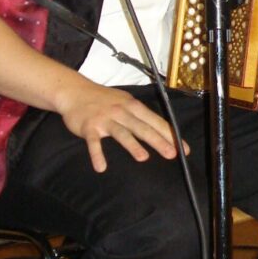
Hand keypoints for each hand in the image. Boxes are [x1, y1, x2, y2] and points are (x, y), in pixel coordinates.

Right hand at [57, 80, 187, 172]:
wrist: (74, 91)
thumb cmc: (104, 99)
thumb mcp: (125, 101)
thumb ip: (139, 116)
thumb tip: (159, 130)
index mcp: (133, 106)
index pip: (156, 121)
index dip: (170, 135)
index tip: (183, 148)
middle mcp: (121, 111)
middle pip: (142, 127)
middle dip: (158, 140)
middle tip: (171, 154)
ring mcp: (105, 119)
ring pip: (121, 132)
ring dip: (132, 145)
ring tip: (143, 158)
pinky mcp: (89, 127)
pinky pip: (94, 142)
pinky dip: (97, 155)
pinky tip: (101, 167)